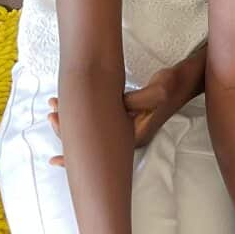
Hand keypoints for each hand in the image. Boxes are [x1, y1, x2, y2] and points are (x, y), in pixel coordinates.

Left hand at [46, 56, 202, 166]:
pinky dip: (84, 120)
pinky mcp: (127, 119)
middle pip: (91, 144)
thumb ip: (138, 99)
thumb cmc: (171, 86)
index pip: (98, 149)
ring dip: (73, 124)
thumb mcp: (158, 90)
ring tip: (54, 111)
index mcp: (134, 135)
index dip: (75, 149)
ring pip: (93, 134)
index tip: (56, 151)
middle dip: (67, 131)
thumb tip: (118, 102)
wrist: (184, 82)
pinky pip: (100, 125)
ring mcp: (127, 129)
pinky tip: (72, 113)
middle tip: (51, 114)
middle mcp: (128, 136)